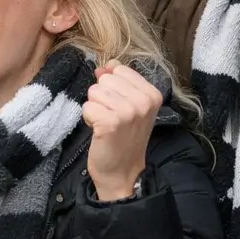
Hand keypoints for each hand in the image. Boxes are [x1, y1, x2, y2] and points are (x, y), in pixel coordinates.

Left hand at [83, 62, 161, 199]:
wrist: (122, 172)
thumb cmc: (124, 138)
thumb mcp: (130, 106)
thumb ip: (119, 82)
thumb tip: (104, 66)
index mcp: (152, 94)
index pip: (119, 70)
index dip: (112, 88)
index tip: (119, 108)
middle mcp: (143, 101)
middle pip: (104, 80)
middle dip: (102, 98)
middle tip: (112, 118)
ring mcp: (128, 112)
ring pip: (93, 92)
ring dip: (95, 109)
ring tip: (106, 124)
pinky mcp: (110, 123)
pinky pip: (87, 107)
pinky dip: (88, 119)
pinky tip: (100, 131)